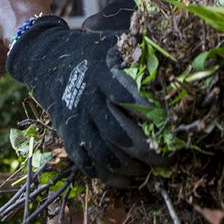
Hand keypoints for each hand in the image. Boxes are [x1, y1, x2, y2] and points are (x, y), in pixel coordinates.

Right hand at [6, 15, 165, 186]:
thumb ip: (142, 53)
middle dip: (146, 149)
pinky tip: (129, 179)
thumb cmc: (93, 53)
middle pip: (117, 132)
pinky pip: (88, 165)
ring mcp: (76, 121)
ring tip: (149, 169)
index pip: (127, 96)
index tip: (171, 123)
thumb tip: (176, 66)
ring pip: (103, 154)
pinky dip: (110, 178)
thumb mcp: (115, 44)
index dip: (150, 113)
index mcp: (102, 74)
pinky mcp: (69, 137)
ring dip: (130, 167)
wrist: (48, 60)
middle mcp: (87, 100)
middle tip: (167, 156)